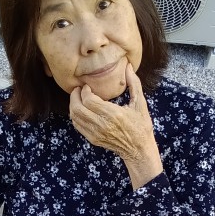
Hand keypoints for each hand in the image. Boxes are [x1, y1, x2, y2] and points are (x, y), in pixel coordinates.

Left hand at [69, 63, 162, 188]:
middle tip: (78, 90)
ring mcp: (96, 133)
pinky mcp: (93, 139)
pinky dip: (75, 115)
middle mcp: (102, 125)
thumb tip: (127, 66)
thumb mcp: (140, 103)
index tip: (88, 86)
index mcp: (113, 115)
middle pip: (78, 109)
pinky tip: (81, 109)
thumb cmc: (141, 125)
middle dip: (74, 96)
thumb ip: (134, 84)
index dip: (85, 91)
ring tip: (78, 98)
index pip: (89, 100)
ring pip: (75, 117)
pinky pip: (77, 125)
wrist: (139, 150)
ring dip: (73, 105)